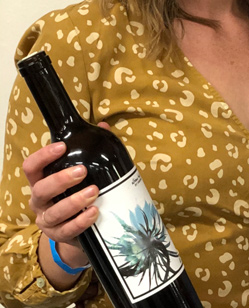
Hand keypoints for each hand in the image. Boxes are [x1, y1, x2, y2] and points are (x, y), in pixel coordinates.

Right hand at [24, 125, 109, 268]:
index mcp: (42, 180)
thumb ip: (90, 149)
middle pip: (41, 189)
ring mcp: (47, 220)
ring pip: (55, 212)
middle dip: (61, 179)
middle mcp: (40, 200)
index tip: (62, 146)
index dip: (43, 156)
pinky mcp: (59, 235)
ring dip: (74, 201)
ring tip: (94, 191)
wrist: (79, 227)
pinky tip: (94, 212)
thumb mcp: (80, 171)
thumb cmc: (76, 191)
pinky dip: (81, 221)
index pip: (32, 167)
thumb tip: (104, 126)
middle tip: (82, 171)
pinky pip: (67, 230)